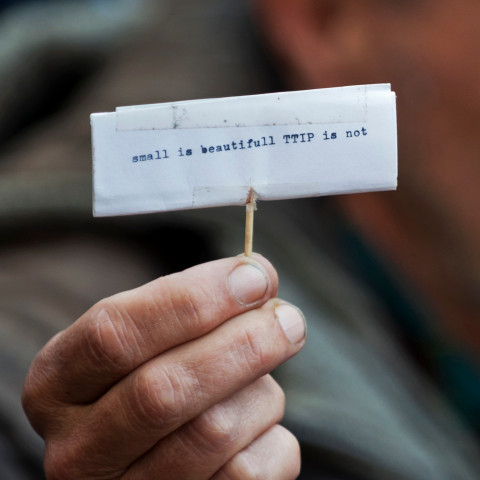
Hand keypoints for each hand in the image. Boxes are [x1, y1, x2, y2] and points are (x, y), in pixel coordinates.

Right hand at [22, 255, 305, 478]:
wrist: (156, 447)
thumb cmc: (154, 372)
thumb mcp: (150, 337)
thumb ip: (192, 306)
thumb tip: (256, 276)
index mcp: (56, 384)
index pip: (115, 334)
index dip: (193, 300)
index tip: (253, 277)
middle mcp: (76, 449)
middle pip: (163, 390)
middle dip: (243, 344)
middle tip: (290, 319)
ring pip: (214, 432)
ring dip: (262, 392)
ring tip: (264, 378)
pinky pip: (247, 475)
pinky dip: (271, 437)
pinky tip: (259, 423)